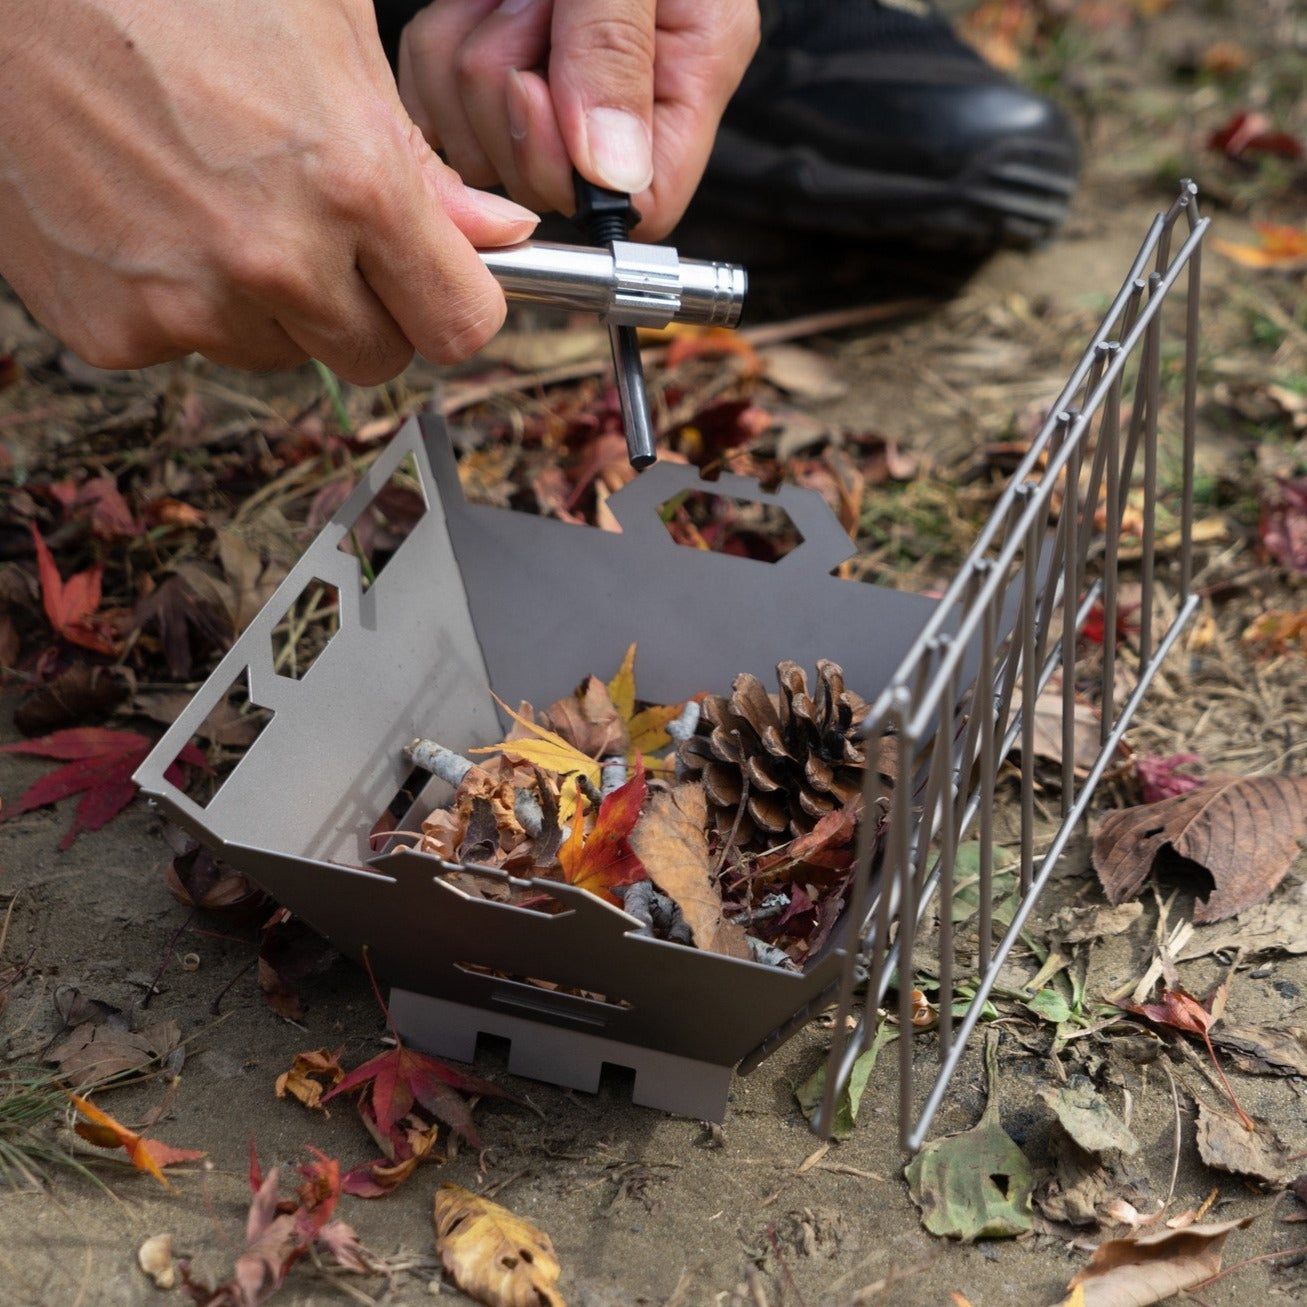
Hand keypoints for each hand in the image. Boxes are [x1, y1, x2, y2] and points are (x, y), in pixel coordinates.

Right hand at [0, 0, 539, 380]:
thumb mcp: (330, 34)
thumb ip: (423, 160)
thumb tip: (497, 233)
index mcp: (353, 186)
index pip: (460, 326)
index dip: (454, 301)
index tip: (437, 282)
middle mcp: (276, 264)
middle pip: (377, 357)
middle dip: (366, 305)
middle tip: (313, 224)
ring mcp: (189, 306)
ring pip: (283, 355)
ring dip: (271, 303)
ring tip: (214, 195)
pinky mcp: (113, 328)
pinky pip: (191, 348)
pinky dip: (184, 301)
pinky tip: (152, 215)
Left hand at [397, 0, 759, 239]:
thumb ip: (616, 50)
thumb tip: (610, 177)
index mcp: (688, 76)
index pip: (641, 204)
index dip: (573, 176)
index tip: (537, 91)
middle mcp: (625, 97)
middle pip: (546, 182)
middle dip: (510, 95)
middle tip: (531, 4)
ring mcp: (558, 84)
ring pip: (483, 146)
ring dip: (470, 61)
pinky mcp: (497, 64)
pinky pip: (440, 106)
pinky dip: (439, 50)